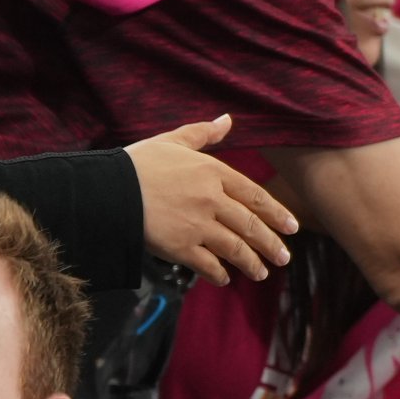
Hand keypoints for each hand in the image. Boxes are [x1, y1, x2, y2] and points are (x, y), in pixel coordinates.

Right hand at [129, 116, 299, 281]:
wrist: (107, 190)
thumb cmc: (138, 163)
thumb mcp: (172, 141)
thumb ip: (202, 133)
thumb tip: (227, 120)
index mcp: (213, 172)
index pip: (255, 195)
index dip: (276, 213)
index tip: (292, 227)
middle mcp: (211, 199)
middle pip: (250, 225)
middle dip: (271, 244)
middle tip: (284, 258)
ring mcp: (198, 225)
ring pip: (235, 248)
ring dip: (251, 263)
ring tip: (261, 272)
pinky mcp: (181, 247)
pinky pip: (209, 265)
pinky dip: (220, 274)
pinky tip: (225, 279)